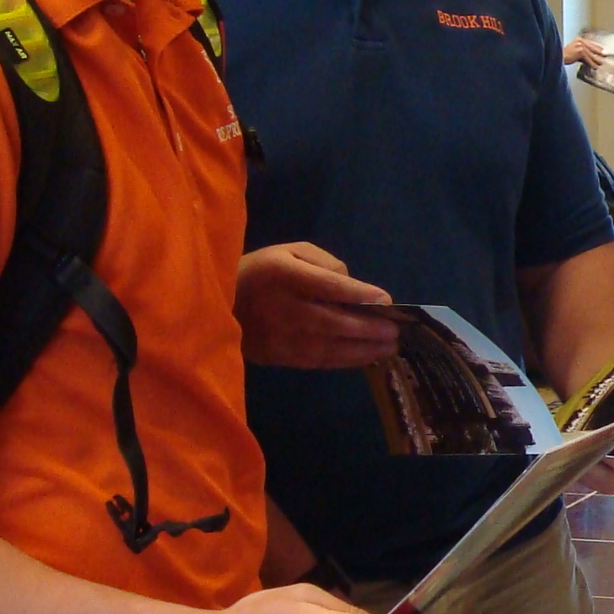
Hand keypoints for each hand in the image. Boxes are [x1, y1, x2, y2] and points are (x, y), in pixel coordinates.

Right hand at [236, 243, 401, 368]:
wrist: (218, 304)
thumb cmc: (262, 272)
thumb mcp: (289, 252)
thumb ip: (323, 263)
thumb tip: (351, 285)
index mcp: (283, 274)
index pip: (327, 286)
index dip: (358, 294)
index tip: (386, 300)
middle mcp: (282, 307)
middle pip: (332, 321)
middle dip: (368, 329)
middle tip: (395, 332)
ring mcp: (279, 336)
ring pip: (328, 347)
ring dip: (362, 350)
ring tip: (388, 349)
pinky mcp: (278, 356)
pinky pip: (317, 361)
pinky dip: (344, 361)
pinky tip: (365, 357)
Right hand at [565, 37, 603, 68]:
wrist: (557, 57)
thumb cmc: (564, 56)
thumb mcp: (575, 52)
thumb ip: (583, 52)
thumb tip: (592, 58)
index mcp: (579, 39)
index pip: (591, 43)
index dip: (597, 47)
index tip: (602, 50)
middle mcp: (580, 41)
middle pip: (592, 47)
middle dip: (599, 52)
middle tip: (605, 55)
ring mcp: (580, 45)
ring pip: (590, 54)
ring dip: (596, 60)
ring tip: (601, 63)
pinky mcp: (580, 51)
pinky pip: (588, 59)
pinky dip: (592, 63)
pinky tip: (595, 67)